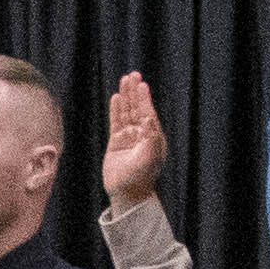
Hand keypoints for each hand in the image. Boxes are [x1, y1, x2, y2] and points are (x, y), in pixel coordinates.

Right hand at [101, 72, 166, 209]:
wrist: (127, 193)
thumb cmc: (141, 178)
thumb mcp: (149, 158)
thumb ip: (150, 138)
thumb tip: (148, 119)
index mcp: (153, 136)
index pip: (147, 112)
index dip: (144, 98)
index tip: (142, 85)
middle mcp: (141, 134)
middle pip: (137, 108)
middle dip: (135, 92)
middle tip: (133, 75)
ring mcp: (128, 137)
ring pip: (126, 112)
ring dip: (126, 97)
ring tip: (124, 80)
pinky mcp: (116, 142)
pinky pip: (115, 122)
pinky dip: (115, 110)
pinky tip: (115, 98)